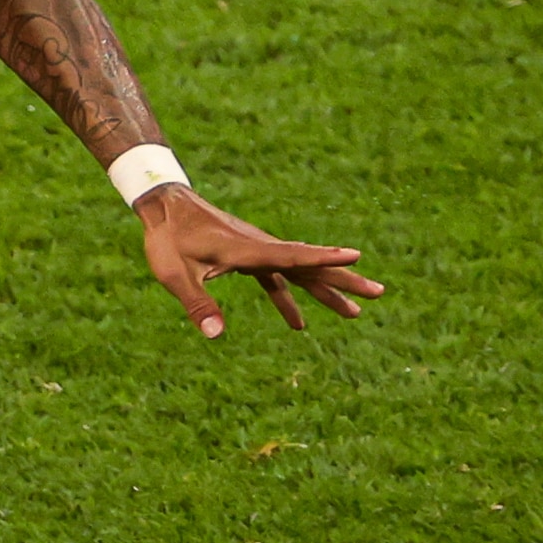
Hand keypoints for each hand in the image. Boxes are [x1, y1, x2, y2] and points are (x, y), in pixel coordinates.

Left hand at [134, 185, 383, 338]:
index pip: (292, 255)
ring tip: (356, 313)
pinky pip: (276, 279)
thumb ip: (197, 303)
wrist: (164, 207)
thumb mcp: (175, 274)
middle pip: (308, 265)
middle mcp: (260, 248)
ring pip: (298, 272)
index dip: (323, 257)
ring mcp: (257, 251)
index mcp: (247, 250)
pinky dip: (288, 298)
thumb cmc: (167, 238)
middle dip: (343, 279)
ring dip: (325, 291)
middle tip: (379, 292)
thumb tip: (216, 335)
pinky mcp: (248, 256)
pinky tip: (298, 323)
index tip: (355, 255)